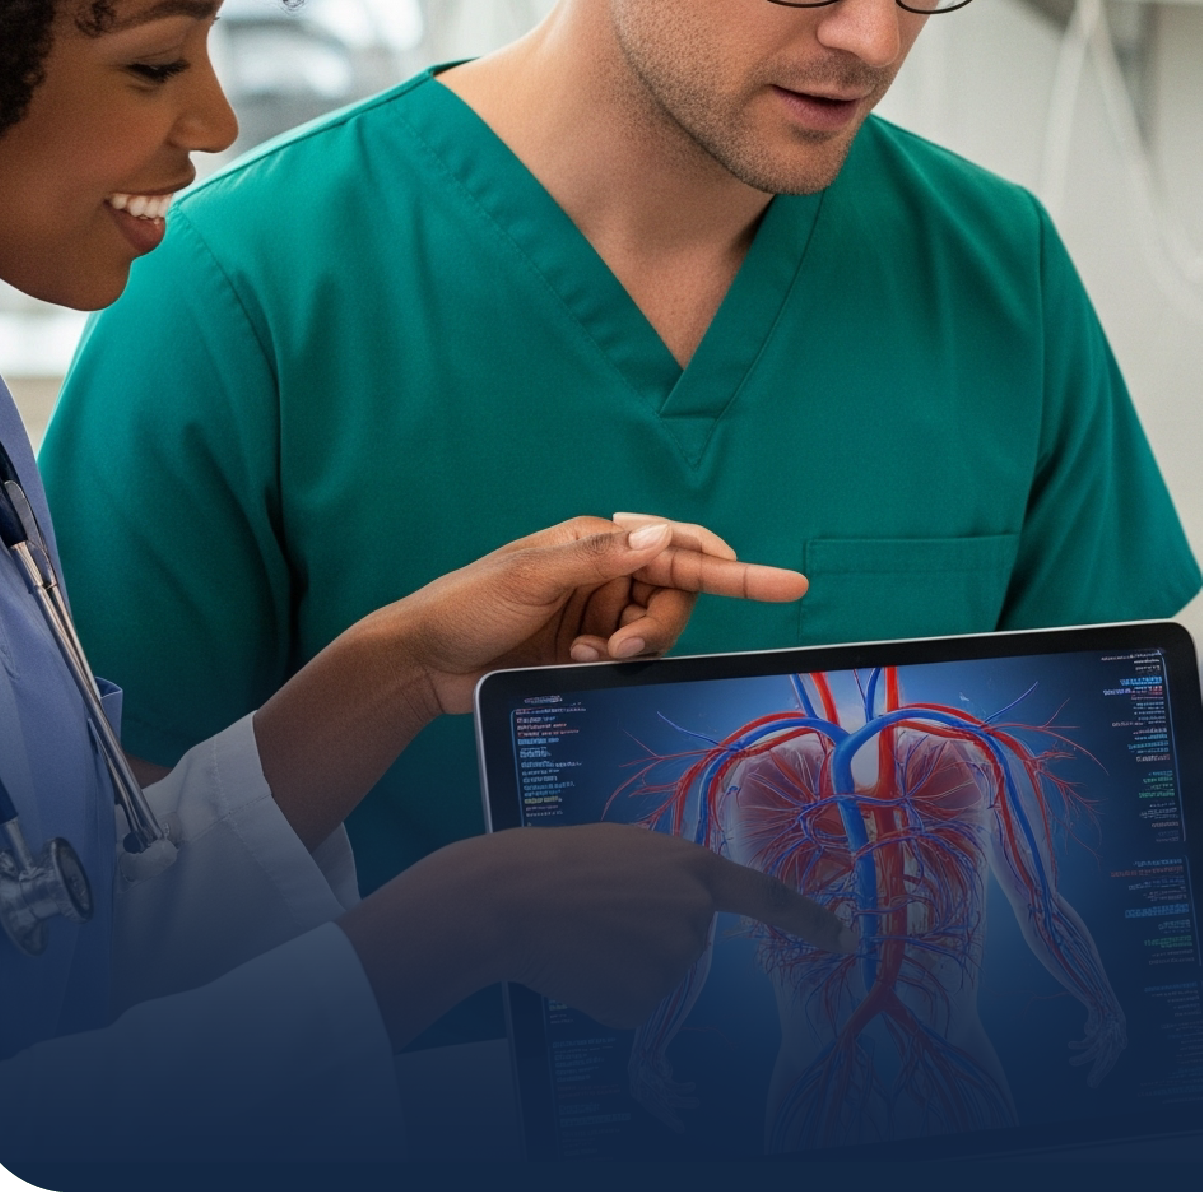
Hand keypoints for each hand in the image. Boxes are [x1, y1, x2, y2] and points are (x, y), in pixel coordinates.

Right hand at [340, 822, 856, 1045]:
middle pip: (688, 943)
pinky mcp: (641, 1002)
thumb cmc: (559, 864)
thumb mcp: (628, 850)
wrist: (507, 897)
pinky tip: (578, 965)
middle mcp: (694, 916)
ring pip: (658, 976)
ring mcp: (671, 962)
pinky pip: (632, 1004)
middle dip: (648, 935)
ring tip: (582, 934)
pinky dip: (605, 991)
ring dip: (622, 963)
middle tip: (599, 916)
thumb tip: (683, 911)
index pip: (766, 897)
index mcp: (693, 868)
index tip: (841, 938)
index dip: (807, 918)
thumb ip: (670, 876)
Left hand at [358, 513, 809, 718]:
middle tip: (623, 649)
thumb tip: (664, 536)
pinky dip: (615, 665)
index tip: (781, 585)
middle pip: (677, 598)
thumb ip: (601, 557)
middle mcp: (606, 574)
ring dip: (634, 648)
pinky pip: (632, 659)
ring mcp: (598, 613)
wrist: (420, 663)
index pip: (680, 550)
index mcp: (599, 541)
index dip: (733, 569)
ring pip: (658, 632)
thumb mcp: (530, 576)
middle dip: (660, 625)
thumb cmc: (465, 604)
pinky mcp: (587, 651)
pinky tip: (577, 663)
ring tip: (587, 657)